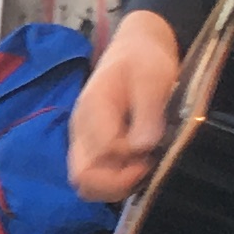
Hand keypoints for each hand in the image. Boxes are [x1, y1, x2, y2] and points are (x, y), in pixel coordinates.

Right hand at [68, 14, 181, 202]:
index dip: (131, 160)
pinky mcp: (90, 146)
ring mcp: (82, 140)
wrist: (135, 48)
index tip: (153, 151)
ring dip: (115, 185)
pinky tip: (136, 166)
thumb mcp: (153, 79)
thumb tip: (143, 148)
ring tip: (141, 168)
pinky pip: (93, 176)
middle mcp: (81, 130)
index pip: (104, 153)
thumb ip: (147, 113)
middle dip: (116, 183)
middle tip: (145, 167)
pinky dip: (114, 181)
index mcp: (93, 109)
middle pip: (82, 178)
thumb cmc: (145, 60)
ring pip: (85, 183)